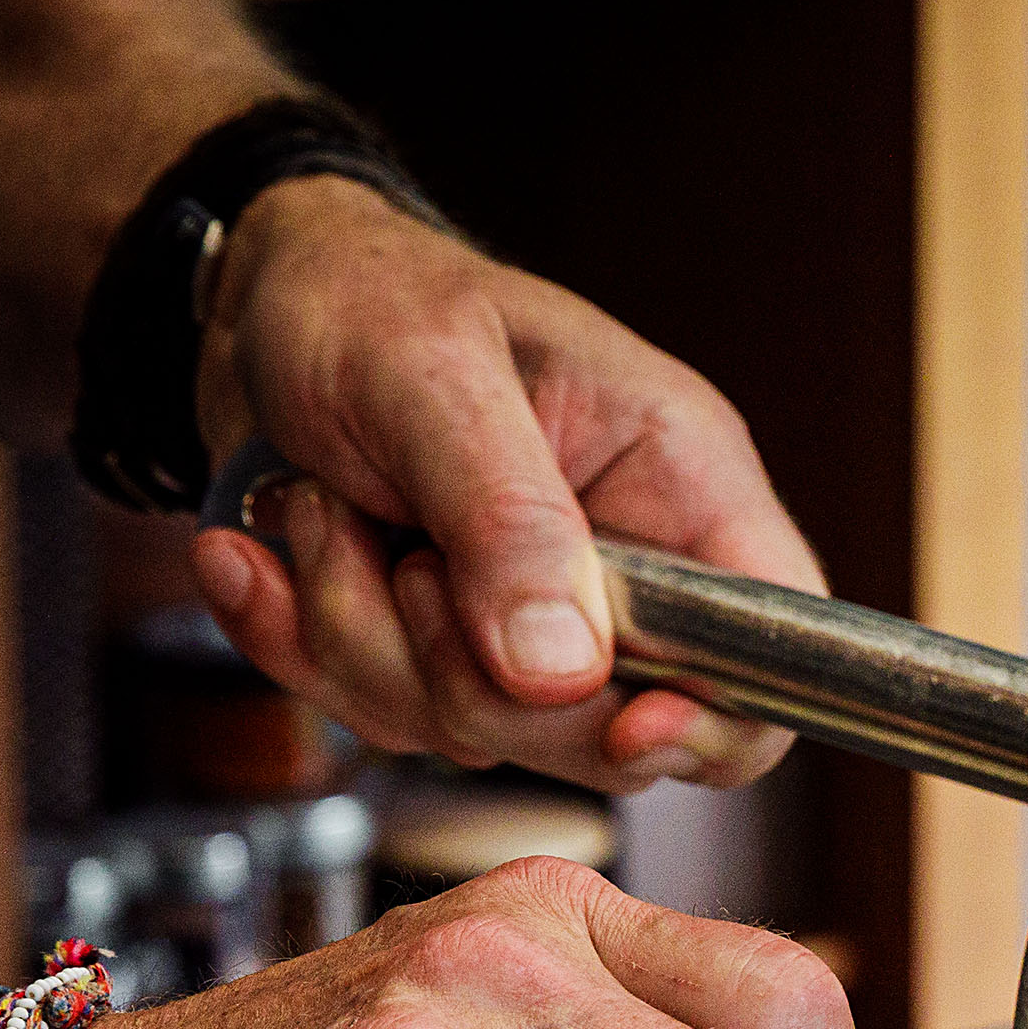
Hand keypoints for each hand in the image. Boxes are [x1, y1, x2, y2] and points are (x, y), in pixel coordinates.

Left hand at [184, 176, 805, 793]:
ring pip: (484, 733)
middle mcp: (628, 567)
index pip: (775, 646)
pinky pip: (395, 722)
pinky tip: (277, 558)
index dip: (720, 717)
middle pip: (611, 729)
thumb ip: (506, 520)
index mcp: (681, 482)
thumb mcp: (430, 377)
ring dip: (366, 642)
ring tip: (325, 515)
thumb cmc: (362, 294)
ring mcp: (537, 623)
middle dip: (471, 674)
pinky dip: (309, 648)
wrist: (252, 300)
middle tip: (405, 558)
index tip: (624, 724)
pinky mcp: (450, 651)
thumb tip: (566, 669)